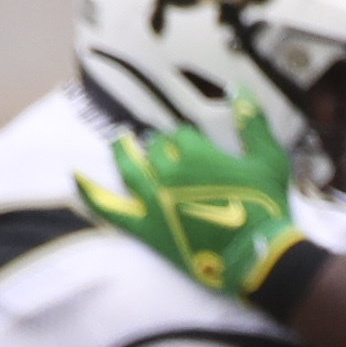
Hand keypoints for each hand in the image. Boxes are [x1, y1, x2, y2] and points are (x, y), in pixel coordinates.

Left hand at [73, 92, 305, 300]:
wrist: (256, 256)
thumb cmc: (266, 207)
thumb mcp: (268, 158)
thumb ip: (252, 121)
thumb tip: (238, 90)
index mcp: (197, 155)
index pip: (179, 136)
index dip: (183, 139)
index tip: (188, 145)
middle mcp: (170, 174)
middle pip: (154, 149)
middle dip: (157, 145)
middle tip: (158, 146)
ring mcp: (154, 201)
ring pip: (128, 167)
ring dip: (122, 150)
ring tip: (119, 140)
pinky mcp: (146, 228)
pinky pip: (109, 208)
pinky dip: (90, 193)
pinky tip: (77, 178)